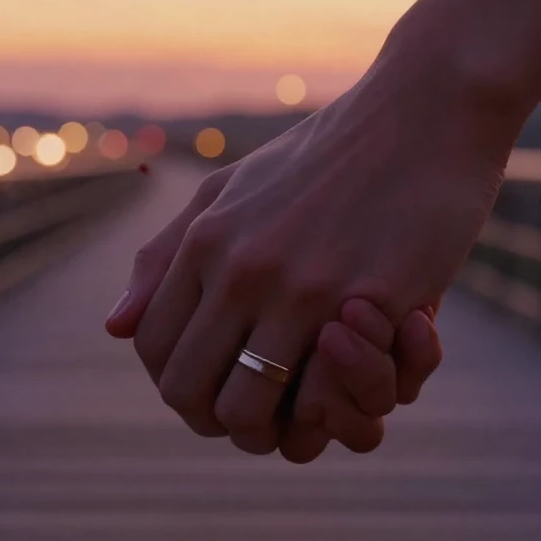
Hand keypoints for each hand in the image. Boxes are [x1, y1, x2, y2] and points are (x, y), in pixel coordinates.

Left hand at [107, 54, 520, 455]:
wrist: (426, 111)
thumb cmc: (328, 152)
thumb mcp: (231, 188)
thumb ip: (166, 255)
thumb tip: (113, 329)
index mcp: (205, 240)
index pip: (153, 348)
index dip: (178, 384)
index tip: (216, 384)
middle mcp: (242, 268)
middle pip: (189, 392)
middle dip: (216, 419)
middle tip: (257, 414)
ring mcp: (303, 288)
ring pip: (249, 412)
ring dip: (270, 429)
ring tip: (299, 413)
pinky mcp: (368, 302)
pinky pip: (324, 399)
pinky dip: (328, 411)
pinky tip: (344, 388)